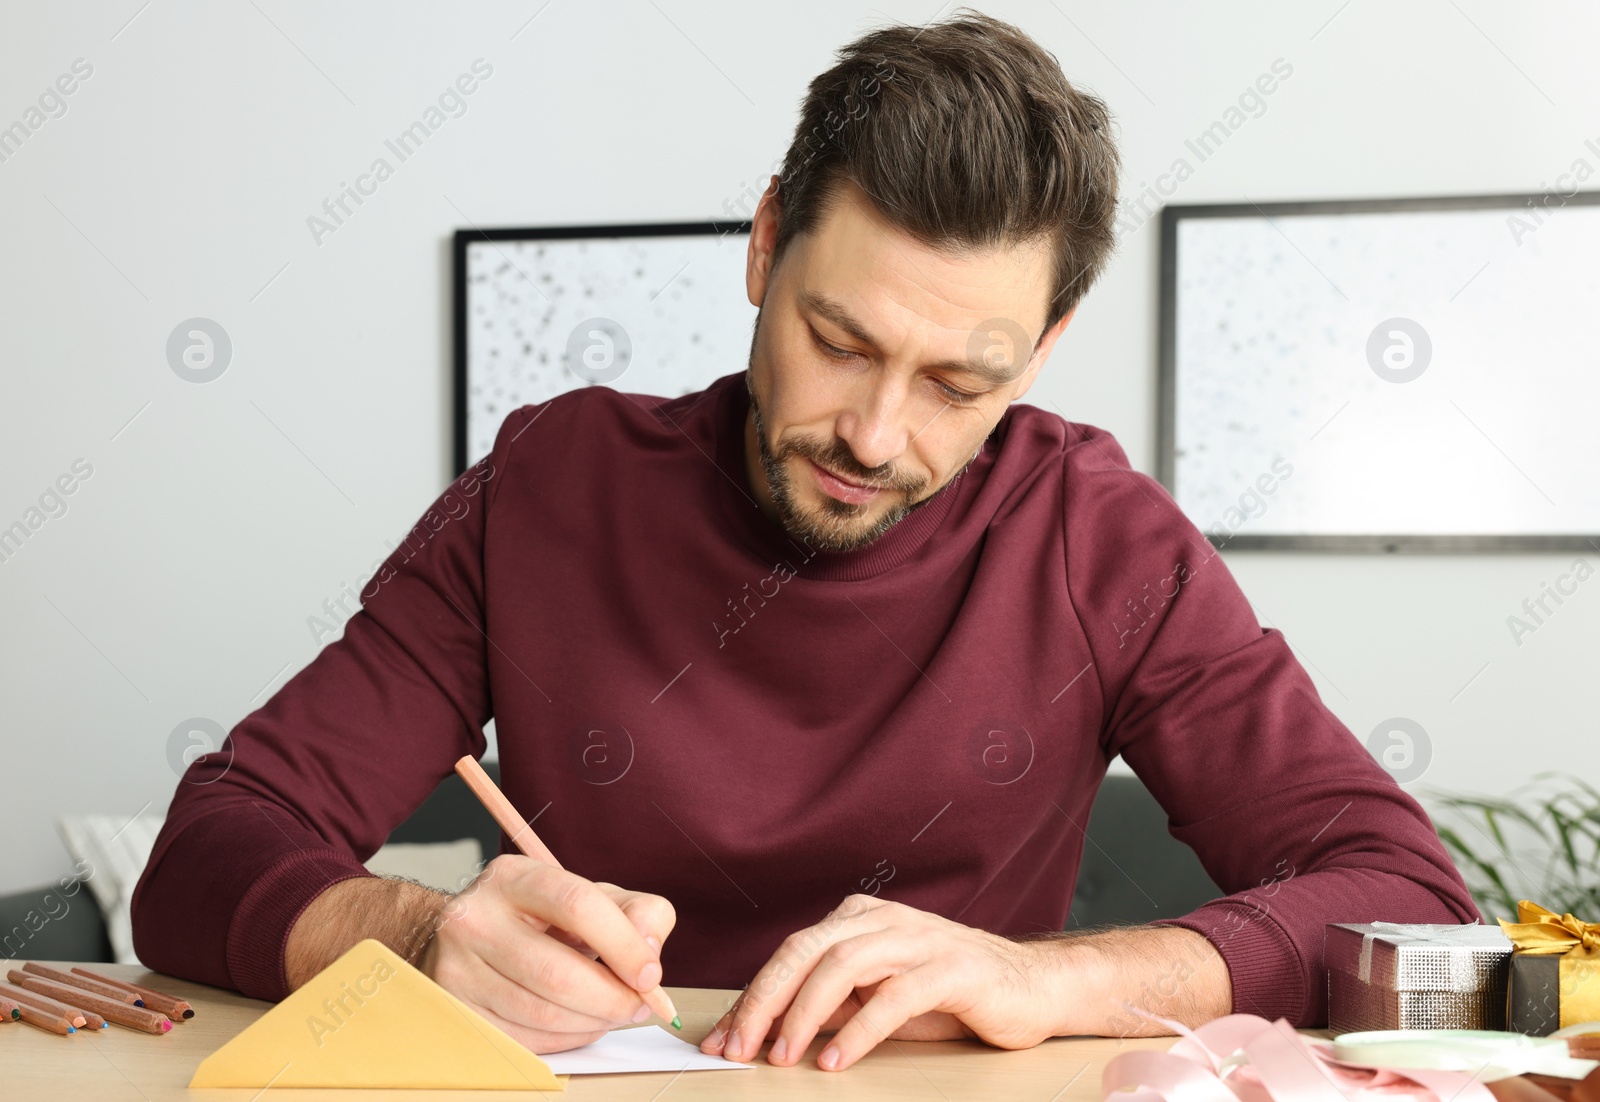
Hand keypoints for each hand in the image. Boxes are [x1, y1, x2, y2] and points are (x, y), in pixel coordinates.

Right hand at [419, 854, 675, 1053]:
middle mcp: (476, 918)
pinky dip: (565, 1039)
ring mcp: (458, 966)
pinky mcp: (457, 1008)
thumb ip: (638, 913)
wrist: (469, 933)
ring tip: (612, 1013)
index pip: (578, 905)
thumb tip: (650, 952)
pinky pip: (524, 1039)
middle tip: (639, 1005)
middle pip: (558, 972)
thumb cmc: (542, 916)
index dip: (623, 945)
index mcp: (514, 877)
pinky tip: (580, 1023)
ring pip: (542, 1013)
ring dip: (592, 1023)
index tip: (650, 976)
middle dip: (612, 998)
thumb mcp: (594, 896)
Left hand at [699, 894, 1059, 1070]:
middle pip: (807, 950)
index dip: (753, 995)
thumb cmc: (950, 995)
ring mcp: (919, 938)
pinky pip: (894, 995)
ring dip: (805, 1013)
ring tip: (782, 1054)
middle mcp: (884, 918)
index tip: (723, 1038)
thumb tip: (768, 1031)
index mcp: (860, 918)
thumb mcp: (878, 999)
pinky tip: (836, 1059)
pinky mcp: (952, 967)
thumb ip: (831, 1006)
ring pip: (843, 964)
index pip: (792, 952)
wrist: (1033, 986)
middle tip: (738, 1046)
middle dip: (765, 1000)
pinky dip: (859, 1030)